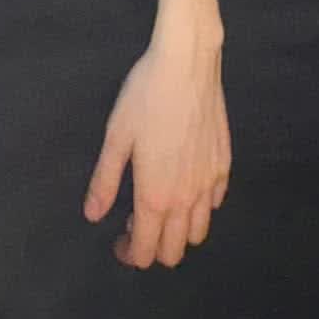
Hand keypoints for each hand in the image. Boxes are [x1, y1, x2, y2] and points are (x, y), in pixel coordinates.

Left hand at [82, 33, 230, 268]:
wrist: (188, 63)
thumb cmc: (146, 96)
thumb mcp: (116, 137)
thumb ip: (105, 181)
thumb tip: (93, 215)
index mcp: (155, 196)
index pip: (145, 251)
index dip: (129, 254)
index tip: (117, 240)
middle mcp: (186, 199)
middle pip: (175, 252)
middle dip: (152, 248)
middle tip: (134, 223)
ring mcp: (210, 183)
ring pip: (199, 233)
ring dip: (178, 232)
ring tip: (160, 206)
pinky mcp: (225, 165)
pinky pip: (214, 203)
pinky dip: (199, 207)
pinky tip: (184, 184)